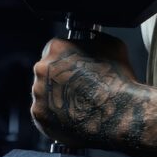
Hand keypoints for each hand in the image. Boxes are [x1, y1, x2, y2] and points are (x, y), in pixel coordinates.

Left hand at [30, 33, 139, 148]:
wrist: (118, 113)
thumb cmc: (116, 79)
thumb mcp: (112, 44)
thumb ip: (94, 39)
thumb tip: (93, 39)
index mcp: (56, 47)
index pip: (54, 49)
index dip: (67, 59)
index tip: (76, 69)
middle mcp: (41, 68)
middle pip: (46, 71)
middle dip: (59, 79)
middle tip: (79, 88)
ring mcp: (38, 93)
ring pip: (44, 93)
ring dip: (56, 97)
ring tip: (78, 104)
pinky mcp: (39, 115)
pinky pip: (45, 114)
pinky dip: (56, 116)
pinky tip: (73, 117)